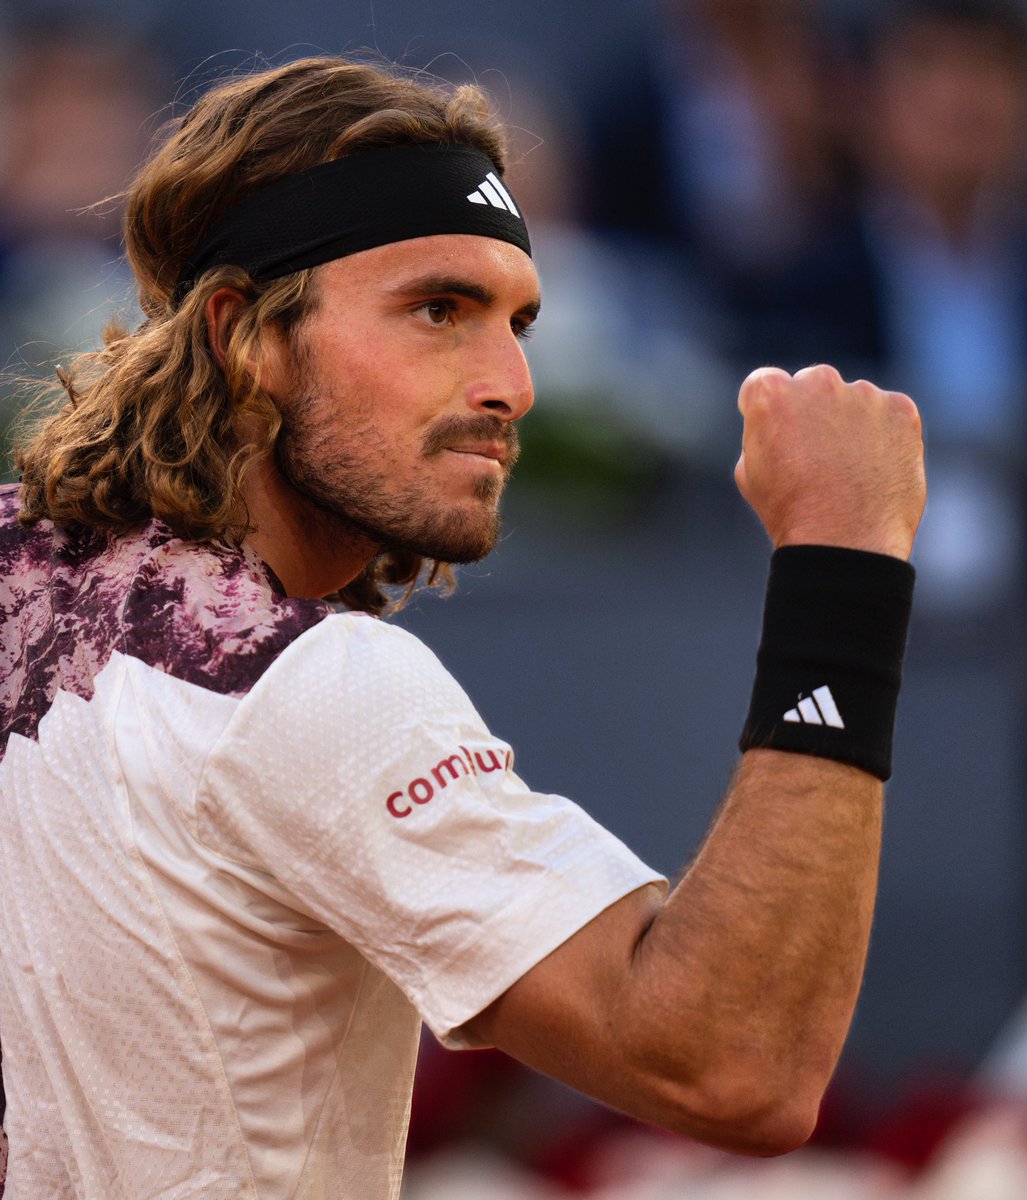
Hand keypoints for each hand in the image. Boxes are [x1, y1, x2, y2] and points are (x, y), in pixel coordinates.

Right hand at [734, 364, 924, 560]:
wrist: (845, 540)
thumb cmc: (790, 511)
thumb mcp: (749, 470)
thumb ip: (763, 431)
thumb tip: (781, 424)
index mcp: (771, 393)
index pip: (764, 384)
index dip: (767, 413)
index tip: (777, 436)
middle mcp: (818, 381)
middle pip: (812, 385)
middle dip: (812, 411)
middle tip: (816, 456)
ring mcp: (864, 393)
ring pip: (853, 400)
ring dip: (850, 423)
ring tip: (849, 470)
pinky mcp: (901, 409)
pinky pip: (889, 414)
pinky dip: (884, 434)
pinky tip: (874, 468)